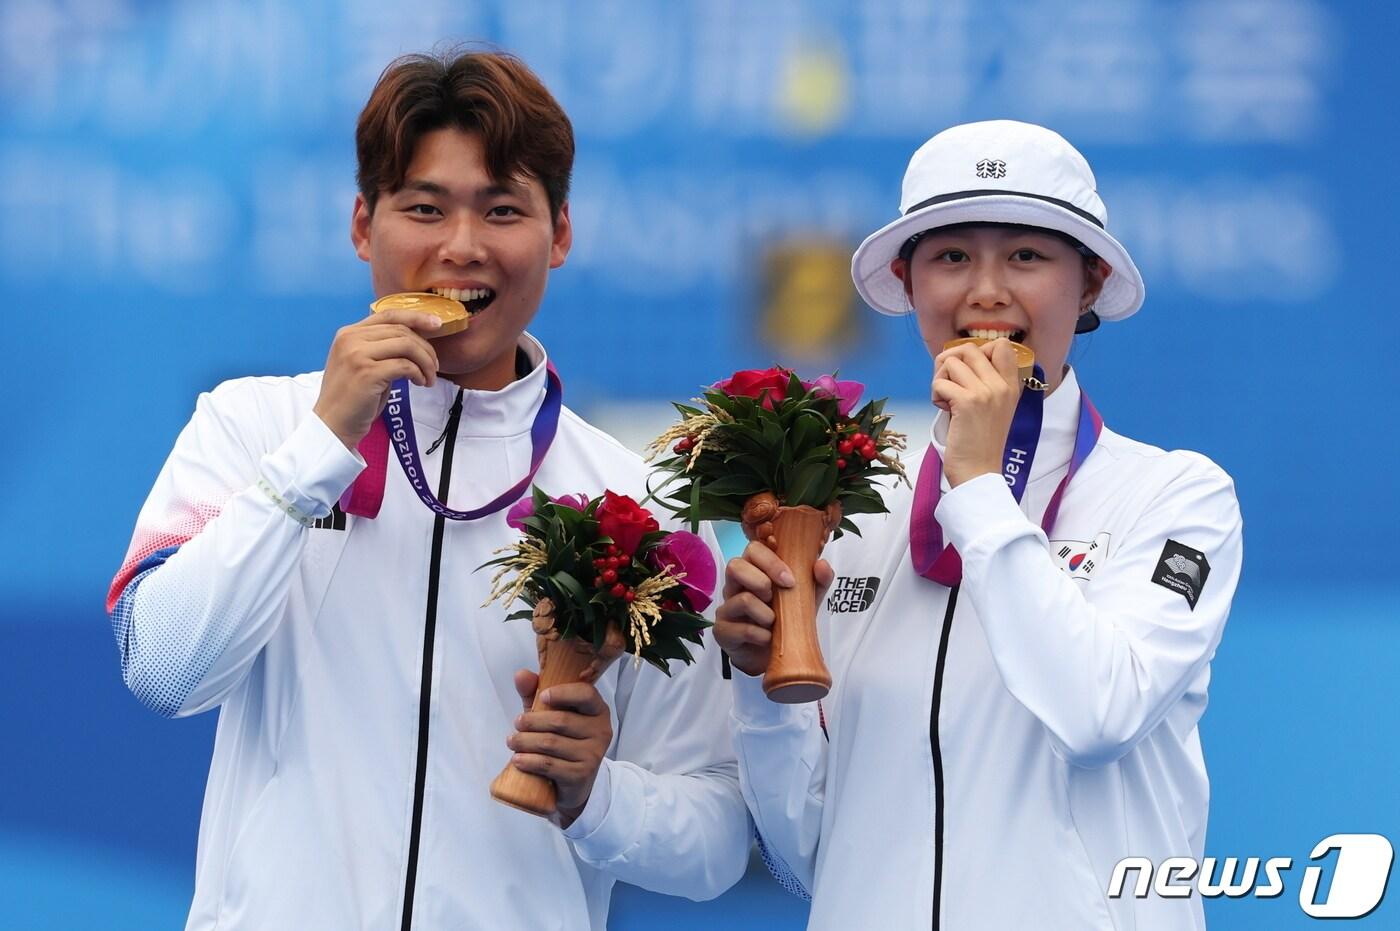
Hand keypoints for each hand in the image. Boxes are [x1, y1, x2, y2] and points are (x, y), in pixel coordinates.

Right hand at [312, 309, 442, 448]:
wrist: (332, 424)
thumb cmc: (352, 398)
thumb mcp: (363, 364)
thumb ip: (381, 349)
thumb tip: (416, 341)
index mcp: (348, 333)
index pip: (388, 315)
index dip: (416, 317)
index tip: (437, 324)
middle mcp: (351, 339)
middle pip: (401, 330)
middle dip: (425, 347)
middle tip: (434, 366)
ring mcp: (357, 354)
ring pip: (407, 345)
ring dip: (425, 362)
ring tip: (429, 378)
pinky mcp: (367, 372)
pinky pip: (405, 365)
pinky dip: (418, 373)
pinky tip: (419, 383)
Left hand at [507, 669, 612, 824]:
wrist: (574, 782)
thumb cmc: (562, 740)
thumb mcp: (550, 714)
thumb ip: (535, 694)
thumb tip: (521, 674)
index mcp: (598, 710)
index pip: (586, 695)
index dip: (564, 693)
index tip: (543, 696)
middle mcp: (601, 731)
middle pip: (561, 721)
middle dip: (532, 721)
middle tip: (516, 723)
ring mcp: (593, 754)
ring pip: (551, 743)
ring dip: (525, 742)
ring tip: (511, 742)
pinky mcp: (581, 775)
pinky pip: (550, 765)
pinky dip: (529, 761)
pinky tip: (517, 759)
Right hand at [714, 541, 834, 676]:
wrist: (773, 657)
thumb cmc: (786, 621)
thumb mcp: (806, 600)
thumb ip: (817, 581)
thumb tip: (822, 565)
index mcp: (753, 571)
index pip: (753, 550)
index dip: (771, 562)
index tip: (790, 581)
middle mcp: (735, 585)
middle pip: (735, 566)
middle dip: (762, 582)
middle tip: (775, 599)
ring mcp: (726, 608)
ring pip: (742, 599)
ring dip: (766, 614)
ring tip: (773, 623)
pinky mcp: (722, 631)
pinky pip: (741, 629)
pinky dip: (761, 635)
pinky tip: (767, 639)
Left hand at [932, 339, 1022, 486]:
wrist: (979, 473)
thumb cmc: (980, 443)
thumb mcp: (993, 408)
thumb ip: (984, 383)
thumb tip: (957, 359)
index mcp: (1012, 386)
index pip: (1002, 345)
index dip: (977, 351)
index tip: (967, 372)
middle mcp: (1002, 385)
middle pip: (969, 349)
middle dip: (949, 364)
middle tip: (948, 386)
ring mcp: (986, 393)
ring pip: (952, 362)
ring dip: (940, 379)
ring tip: (946, 400)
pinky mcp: (967, 402)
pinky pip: (941, 382)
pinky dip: (935, 395)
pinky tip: (944, 410)